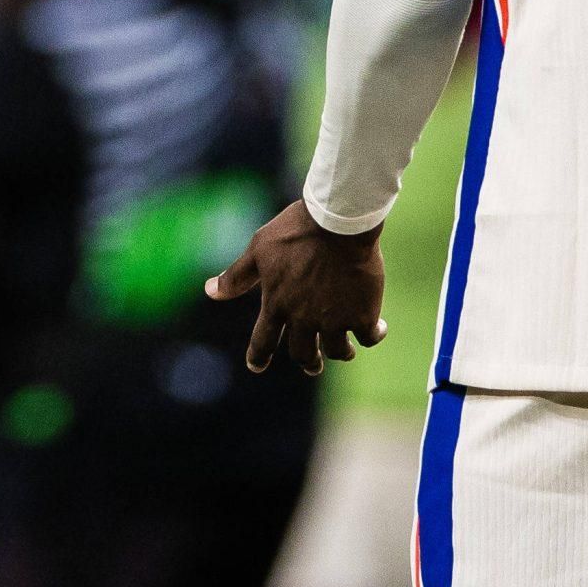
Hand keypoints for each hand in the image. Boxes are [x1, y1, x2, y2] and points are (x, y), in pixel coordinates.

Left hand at [205, 199, 387, 375]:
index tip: (256, 366)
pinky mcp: (362, 314)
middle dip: (308, 362)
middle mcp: (304, 319)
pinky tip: (377, 329)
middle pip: (303, 354)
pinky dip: (373, 336)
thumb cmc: (296, 230)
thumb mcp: (260, 248)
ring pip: (337, 351)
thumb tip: (210, 292)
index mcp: (276, 305)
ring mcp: (334, 320)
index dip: (258, 356)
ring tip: (347, 351)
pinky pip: (368, 337)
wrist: (339, 221)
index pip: (262, 342)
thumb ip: (236, 276)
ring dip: (341, 353)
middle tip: (313, 364)